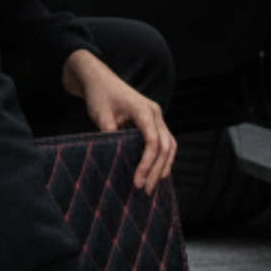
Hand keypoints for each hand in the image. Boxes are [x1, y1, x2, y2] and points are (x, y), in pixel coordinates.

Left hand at [62, 49, 174, 192]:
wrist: (100, 80)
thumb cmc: (100, 96)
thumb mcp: (101, 116)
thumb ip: (110, 135)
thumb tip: (115, 161)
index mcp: (144, 110)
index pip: (153, 142)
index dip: (147, 163)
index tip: (137, 180)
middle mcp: (156, 113)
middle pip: (165, 146)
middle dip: (156, 170)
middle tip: (145, 190)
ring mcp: (157, 117)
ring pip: (170, 145)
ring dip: (163, 166)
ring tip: (152, 186)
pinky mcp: (154, 122)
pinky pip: (166, 142)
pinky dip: (164, 158)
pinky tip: (156, 173)